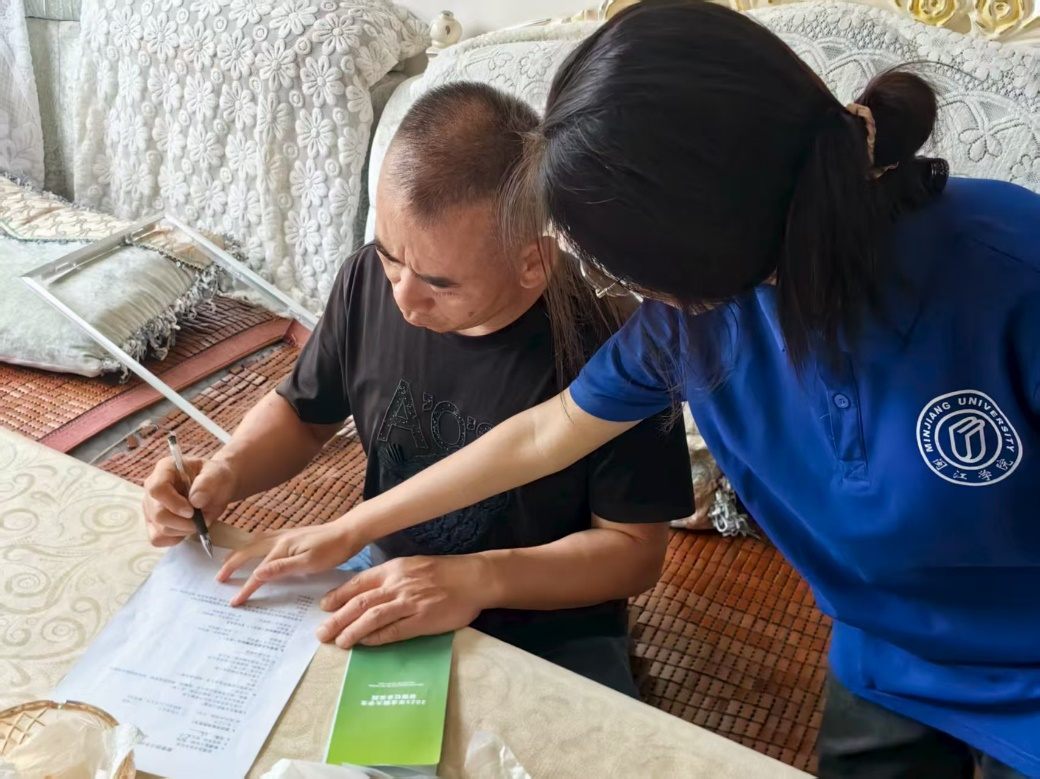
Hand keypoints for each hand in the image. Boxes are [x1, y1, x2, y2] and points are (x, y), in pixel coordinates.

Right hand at [143, 457, 234, 547]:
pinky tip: (187, 529)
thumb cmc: (215, 478)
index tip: (192, 511)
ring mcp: (150, 507)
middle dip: (183, 522)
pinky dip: (175, 538)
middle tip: (202, 519)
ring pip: (159, 529)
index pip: (157, 489)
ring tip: (199, 521)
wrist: (217, 488)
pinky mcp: (153, 523)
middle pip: (158, 513)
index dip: (174, 504)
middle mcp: (152, 488)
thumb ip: (207, 484)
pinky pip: (157, 539)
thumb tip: (195, 501)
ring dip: (183, 530)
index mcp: (165, 469)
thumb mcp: (217, 475)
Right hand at [216, 521, 359, 605]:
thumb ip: (282, 568)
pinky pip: (262, 540)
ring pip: (252, 542)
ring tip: (228, 563)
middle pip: (246, 550)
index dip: (244, 587)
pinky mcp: (290, 534)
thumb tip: (257, 574)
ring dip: (238, 553)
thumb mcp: (310, 563)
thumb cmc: (333, 550)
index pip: (257, 571)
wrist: (348, 531)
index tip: (234, 602)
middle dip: (231, 564)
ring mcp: (283, 534)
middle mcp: (278, 538)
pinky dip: (250, 546)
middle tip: (219, 578)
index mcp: (281, 547)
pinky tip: (254, 551)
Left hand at [315, 555, 491, 647]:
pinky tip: (366, 644)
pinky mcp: (422, 620)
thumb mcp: (412, 566)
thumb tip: (366, 592)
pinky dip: (377, 638)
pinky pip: (394, 631)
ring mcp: (410, 602)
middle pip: (360, 602)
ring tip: (339, 642)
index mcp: (394, 569)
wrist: (474, 578)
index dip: (338, 595)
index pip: (359, 583)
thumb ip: (390, 577)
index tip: (323, 607)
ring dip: (352, 631)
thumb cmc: (444, 572)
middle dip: (337, 618)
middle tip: (321, 632)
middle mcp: (398, 584)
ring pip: (373, 617)